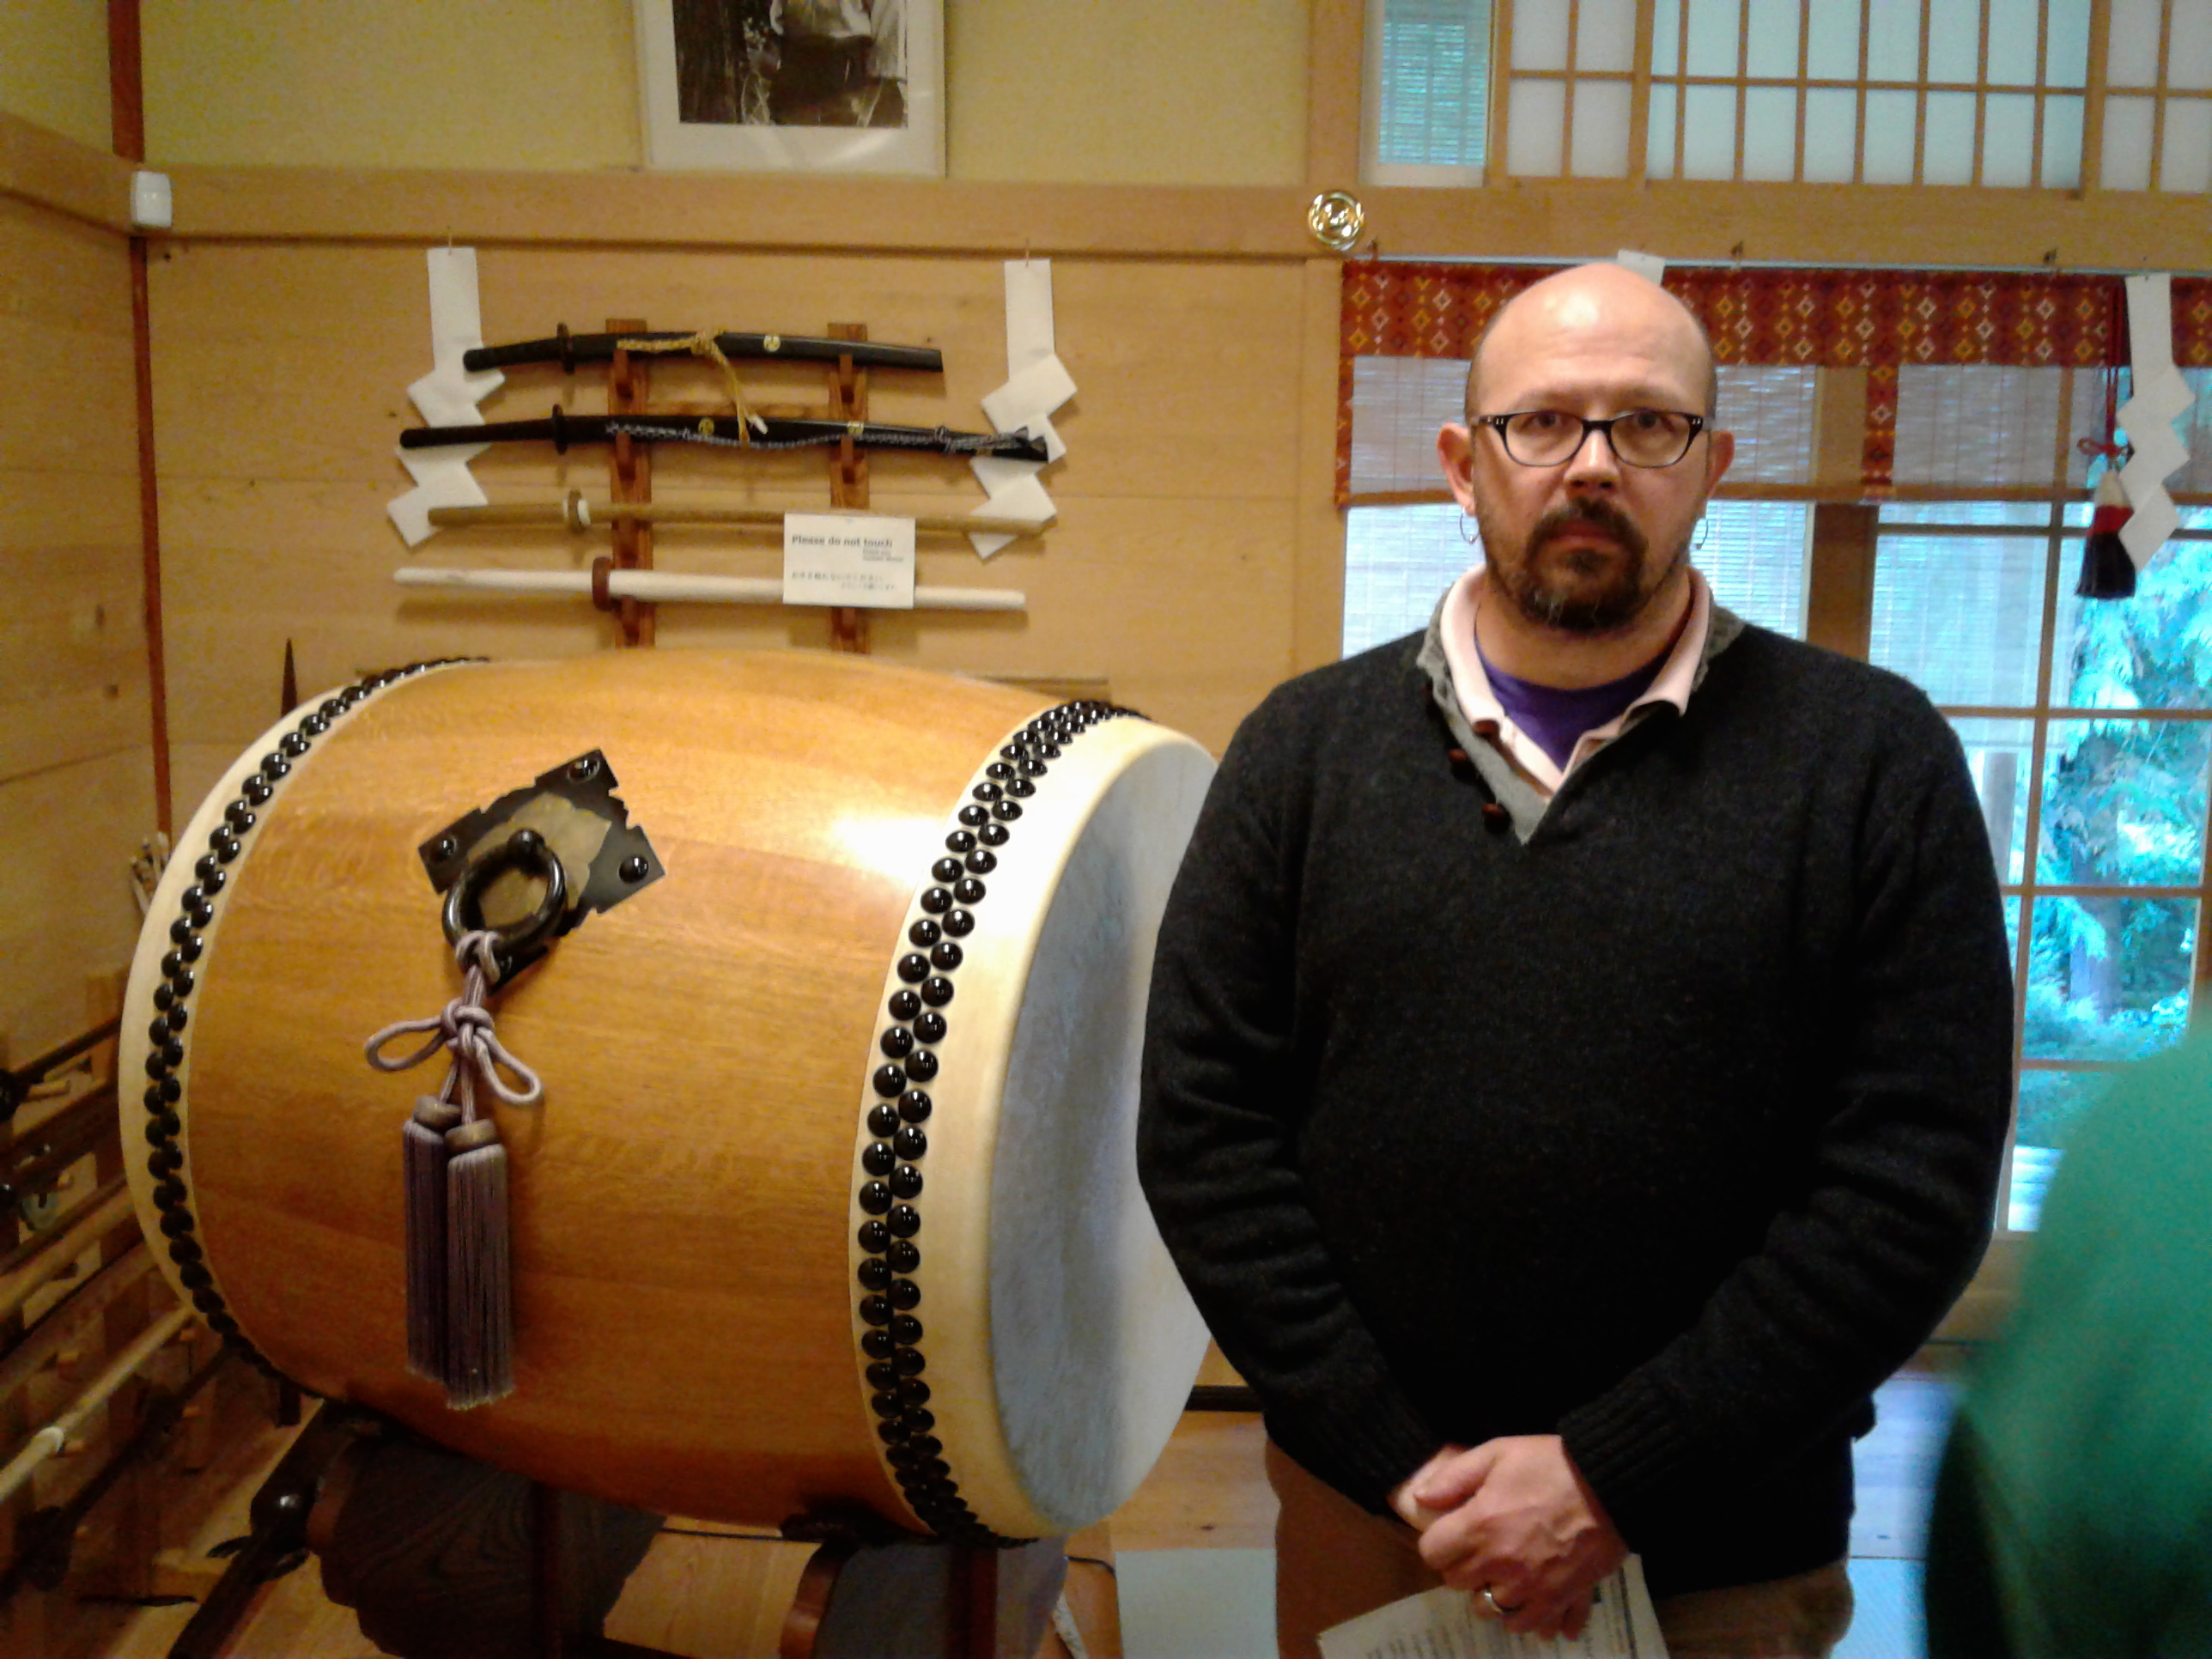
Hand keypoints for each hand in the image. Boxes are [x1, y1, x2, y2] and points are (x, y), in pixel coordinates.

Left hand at [1389, 1436, 1625, 1641]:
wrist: (1610, 1483)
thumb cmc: (1550, 1464)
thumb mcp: (1497, 1453)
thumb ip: (1454, 1477)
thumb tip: (1421, 1497)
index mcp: (1480, 1528)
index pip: (1433, 1555)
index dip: (1439, 1543)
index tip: (1453, 1534)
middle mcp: (1501, 1565)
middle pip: (1459, 1586)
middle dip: (1464, 1568)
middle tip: (1481, 1550)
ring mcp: (1532, 1588)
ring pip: (1494, 1612)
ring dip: (1494, 1596)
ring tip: (1507, 1576)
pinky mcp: (1562, 1599)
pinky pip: (1537, 1626)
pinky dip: (1533, 1619)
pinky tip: (1535, 1602)